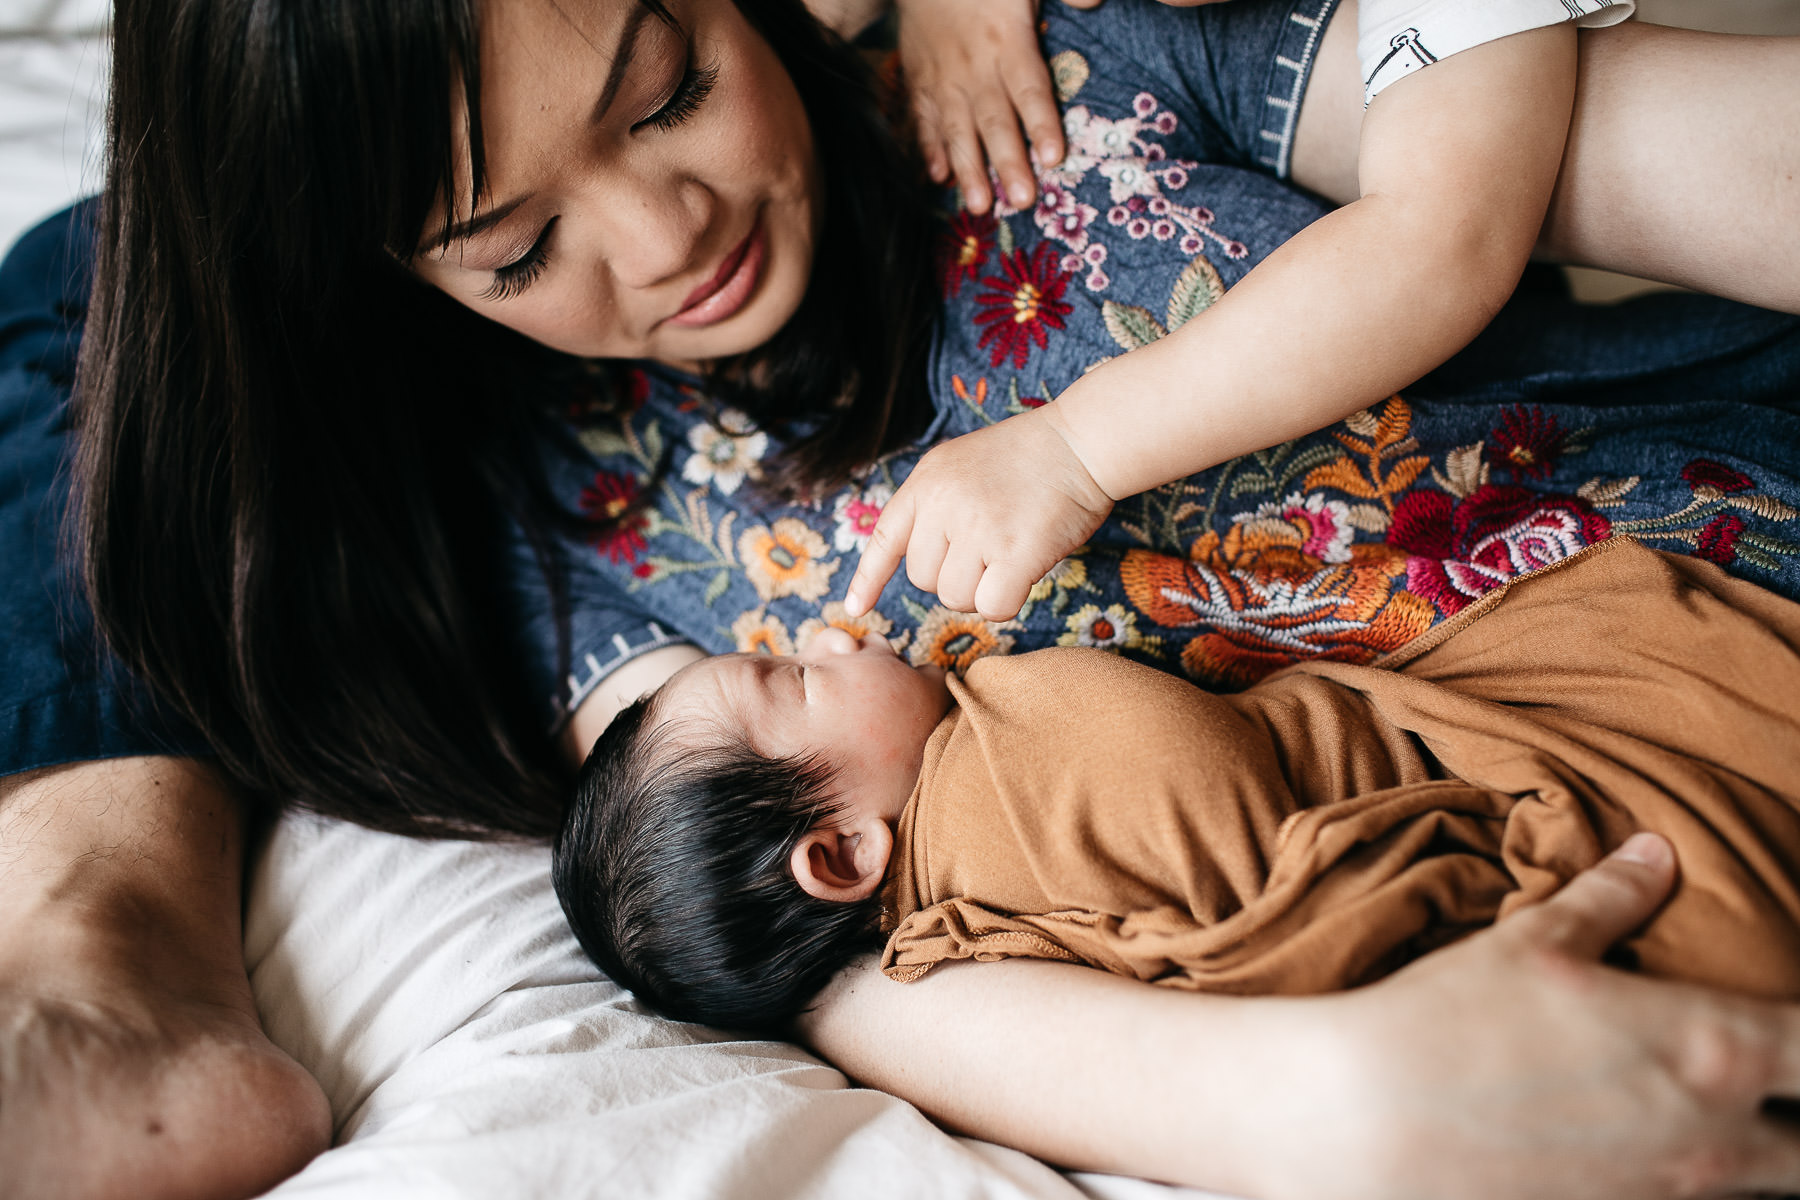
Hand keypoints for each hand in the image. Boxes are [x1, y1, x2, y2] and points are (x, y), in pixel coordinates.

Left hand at [843, 408, 1112, 620]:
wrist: (1082, 441)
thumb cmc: (1030, 455)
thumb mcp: (962, 463)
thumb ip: (936, 501)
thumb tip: (927, 559)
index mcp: (926, 481)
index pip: (885, 537)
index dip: (870, 577)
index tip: (856, 607)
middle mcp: (942, 504)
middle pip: (924, 579)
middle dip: (954, 575)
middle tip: (990, 548)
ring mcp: (977, 528)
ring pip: (956, 597)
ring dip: (982, 589)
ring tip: (1010, 552)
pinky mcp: (1013, 552)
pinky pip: (991, 607)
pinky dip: (1006, 601)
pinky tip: (1024, 574)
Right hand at [895, 0, 1062, 213]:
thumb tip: (1094, 3)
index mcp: (1008, 40)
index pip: (1029, 89)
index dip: (1041, 124)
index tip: (1054, 158)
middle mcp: (975, 66)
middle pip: (995, 120)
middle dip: (1008, 163)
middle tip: (1022, 201)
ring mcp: (943, 78)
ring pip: (957, 129)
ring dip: (968, 169)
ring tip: (981, 206)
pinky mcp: (919, 81)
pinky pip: (923, 119)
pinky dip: (929, 149)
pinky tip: (938, 177)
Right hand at [1259, 834, 1799, 1199]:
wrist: (1370, 1123)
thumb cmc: (1453, 1021)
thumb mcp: (1534, 942)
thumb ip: (1612, 899)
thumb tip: (1654, 855)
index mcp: (1713, 1048)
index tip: (1796, 1023)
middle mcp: (1717, 1137)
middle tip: (1767, 1078)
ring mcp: (1672, 1196)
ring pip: (1763, 1187)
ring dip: (1755, 1154)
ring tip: (1710, 1117)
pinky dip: (1688, 1183)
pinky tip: (1643, 1153)